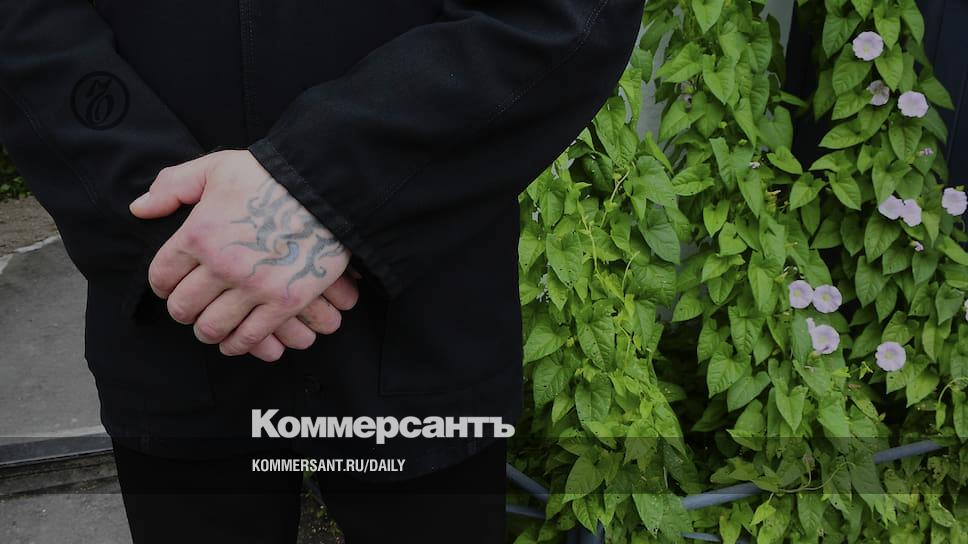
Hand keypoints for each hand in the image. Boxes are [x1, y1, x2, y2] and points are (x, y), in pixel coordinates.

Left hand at [130, 150, 354, 361]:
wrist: (326, 186)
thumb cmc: (269, 174)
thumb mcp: (216, 167)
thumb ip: (173, 186)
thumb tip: (139, 210)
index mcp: (199, 233)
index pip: (162, 275)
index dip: (162, 285)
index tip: (170, 287)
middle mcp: (221, 264)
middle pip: (183, 307)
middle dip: (183, 311)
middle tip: (191, 309)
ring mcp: (253, 286)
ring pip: (212, 328)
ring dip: (208, 331)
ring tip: (211, 327)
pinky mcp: (284, 301)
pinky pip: (250, 336)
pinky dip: (238, 344)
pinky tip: (235, 341)